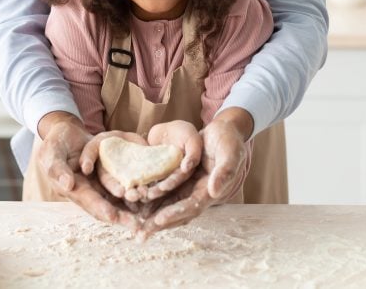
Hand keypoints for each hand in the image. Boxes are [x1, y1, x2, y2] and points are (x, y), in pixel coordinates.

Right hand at [37, 112, 141, 230]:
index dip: (100, 209)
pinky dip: (132, 193)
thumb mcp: (51, 152)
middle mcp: (87, 191)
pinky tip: (148, 197)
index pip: (88, 201)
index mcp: (72, 188)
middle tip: (136, 226)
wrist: (66, 133)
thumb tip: (67, 184)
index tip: (113, 218)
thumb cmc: (56, 142)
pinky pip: (120, 187)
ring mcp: (98, 185)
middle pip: (105, 206)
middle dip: (120, 216)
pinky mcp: (107, 177)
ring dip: (129, 208)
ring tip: (146, 216)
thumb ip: (56, 168)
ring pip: (116, 200)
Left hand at [136, 109, 251, 238]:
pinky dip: (152, 199)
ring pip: (168, 205)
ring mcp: (189, 187)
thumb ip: (225, 172)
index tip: (159, 219)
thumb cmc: (230, 141)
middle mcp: (198, 193)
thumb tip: (214, 192)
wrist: (224, 131)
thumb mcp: (231, 153)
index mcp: (211, 190)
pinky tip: (136, 202)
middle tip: (140, 234)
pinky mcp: (181, 180)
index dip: (176, 213)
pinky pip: (165, 192)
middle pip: (177, 212)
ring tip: (134, 224)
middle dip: (159, 223)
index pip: (192, 206)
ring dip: (152, 215)